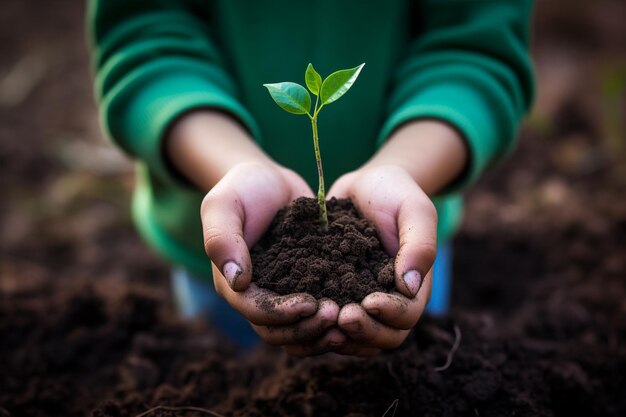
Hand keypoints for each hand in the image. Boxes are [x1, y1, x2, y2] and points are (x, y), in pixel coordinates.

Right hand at [202, 161, 343, 352]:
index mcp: (234, 284)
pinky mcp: (306, 289)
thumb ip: (222, 239)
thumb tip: (237, 281)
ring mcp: (283, 296)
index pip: (255, 312)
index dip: (282, 314)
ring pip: (299, 332)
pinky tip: (359, 312)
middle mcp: (258, 298)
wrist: (271, 181)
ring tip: (349, 320)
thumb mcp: (225, 205)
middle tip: (337, 316)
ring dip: (322, 332)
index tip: (311, 304)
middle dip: (307, 329)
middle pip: (278, 332)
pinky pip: (318, 316)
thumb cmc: (243, 188)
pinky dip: (335, 321)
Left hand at [327, 164, 437, 354]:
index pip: (407, 316)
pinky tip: (302, 313)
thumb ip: (420, 245)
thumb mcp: (413, 209)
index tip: (369, 302)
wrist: (364, 186)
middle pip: (384, 337)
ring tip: (320, 320)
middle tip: (340, 317)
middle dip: (364, 332)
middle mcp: (389, 301)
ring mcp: (361, 302)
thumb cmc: (395, 194)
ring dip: (341, 337)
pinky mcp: (337, 295)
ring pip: (357, 339)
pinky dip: (319, 326)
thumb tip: (410, 287)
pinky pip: (331, 324)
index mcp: (413, 286)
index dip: (390, 315)